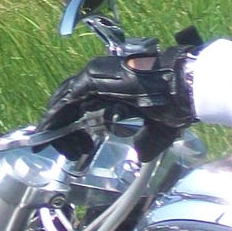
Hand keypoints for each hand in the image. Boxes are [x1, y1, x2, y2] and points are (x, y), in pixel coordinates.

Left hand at [38, 44, 196, 156]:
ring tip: (47, 142)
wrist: (184, 86)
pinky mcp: (93, 77)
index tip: (71, 147)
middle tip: (58, 148)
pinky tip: (47, 130)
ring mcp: (96, 76)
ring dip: (55, 123)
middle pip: (71, 105)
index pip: (85, 107)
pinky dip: (55, 115)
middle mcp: (103, 81)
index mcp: (116, 90)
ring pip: (66, 101)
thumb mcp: (158, 130)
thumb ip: (146, 142)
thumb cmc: (176, 104)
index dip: (73, 126)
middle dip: (61, 127)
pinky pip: (67, 99)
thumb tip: (140, 154)